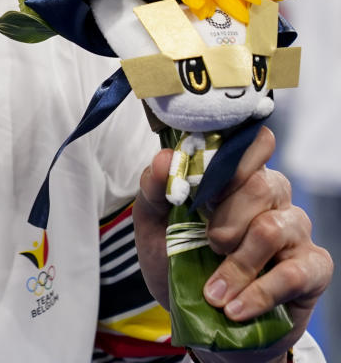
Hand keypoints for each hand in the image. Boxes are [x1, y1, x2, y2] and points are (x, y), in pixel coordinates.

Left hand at [133, 127, 332, 362]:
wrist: (203, 323)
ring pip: (273, 228)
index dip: (233, 154)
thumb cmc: (180, 264)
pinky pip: (293, 272)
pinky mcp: (312, 268)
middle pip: (260, 184)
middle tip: (208, 244)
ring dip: (236, 264)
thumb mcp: (154, 228)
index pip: (251, 143)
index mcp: (235, 178)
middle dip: (225, 220)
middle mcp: (271, 196)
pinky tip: (234, 308)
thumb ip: (155, 190)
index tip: (205, 180)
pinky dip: (257, 293)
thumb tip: (165, 157)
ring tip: (213, 291)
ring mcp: (295, 230)